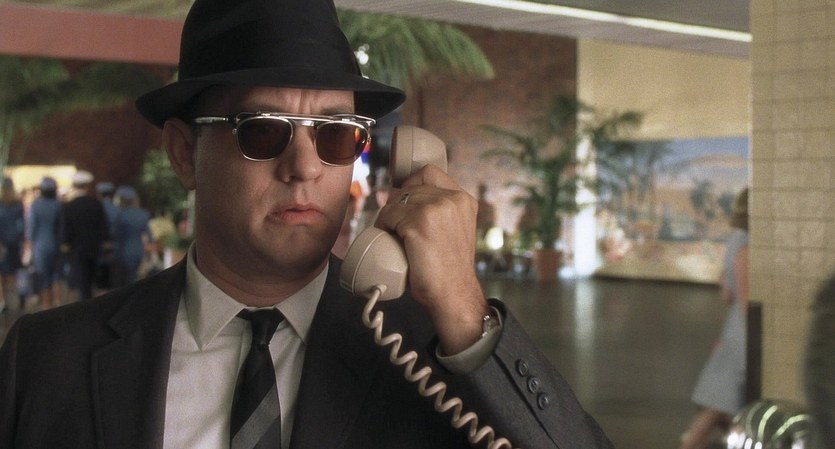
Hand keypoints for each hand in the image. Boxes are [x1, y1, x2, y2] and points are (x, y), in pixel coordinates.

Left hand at [374, 165, 488, 354]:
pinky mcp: (420, 223)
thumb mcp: (455, 229)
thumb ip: (442, 212)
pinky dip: (384, 226)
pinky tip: (388, 238)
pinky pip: (389, 215)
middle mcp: (453, 199)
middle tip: (394, 225)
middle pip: (409, 186)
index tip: (404, 204)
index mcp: (463, 199)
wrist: (453, 294)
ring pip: (397, 200)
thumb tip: (407, 197)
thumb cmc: (449, 269)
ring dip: (388, 216)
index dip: (410, 186)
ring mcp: (436, 209)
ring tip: (391, 234)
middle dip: (397, 203)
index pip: (428, 173)